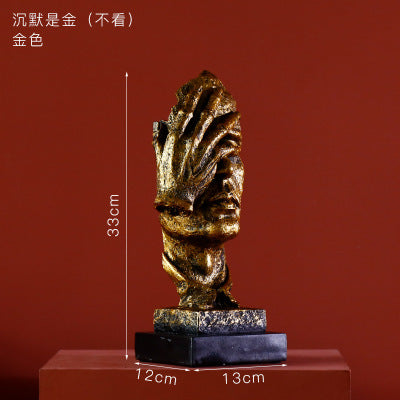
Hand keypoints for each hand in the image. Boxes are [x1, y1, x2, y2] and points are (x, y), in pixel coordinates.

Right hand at [153, 82, 240, 211]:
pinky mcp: (210, 160)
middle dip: (212, 102)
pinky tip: (237, 139)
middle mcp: (189, 141)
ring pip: (217, 130)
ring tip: (236, 113)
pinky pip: (223, 148)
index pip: (184, 112)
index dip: (192, 98)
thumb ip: (159, 137)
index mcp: (175, 137)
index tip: (198, 88)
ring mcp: (201, 150)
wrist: (177, 196)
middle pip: (203, 116)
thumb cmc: (166, 176)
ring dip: (228, 121)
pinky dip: (231, 143)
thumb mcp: (159, 155)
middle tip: (219, 92)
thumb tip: (158, 123)